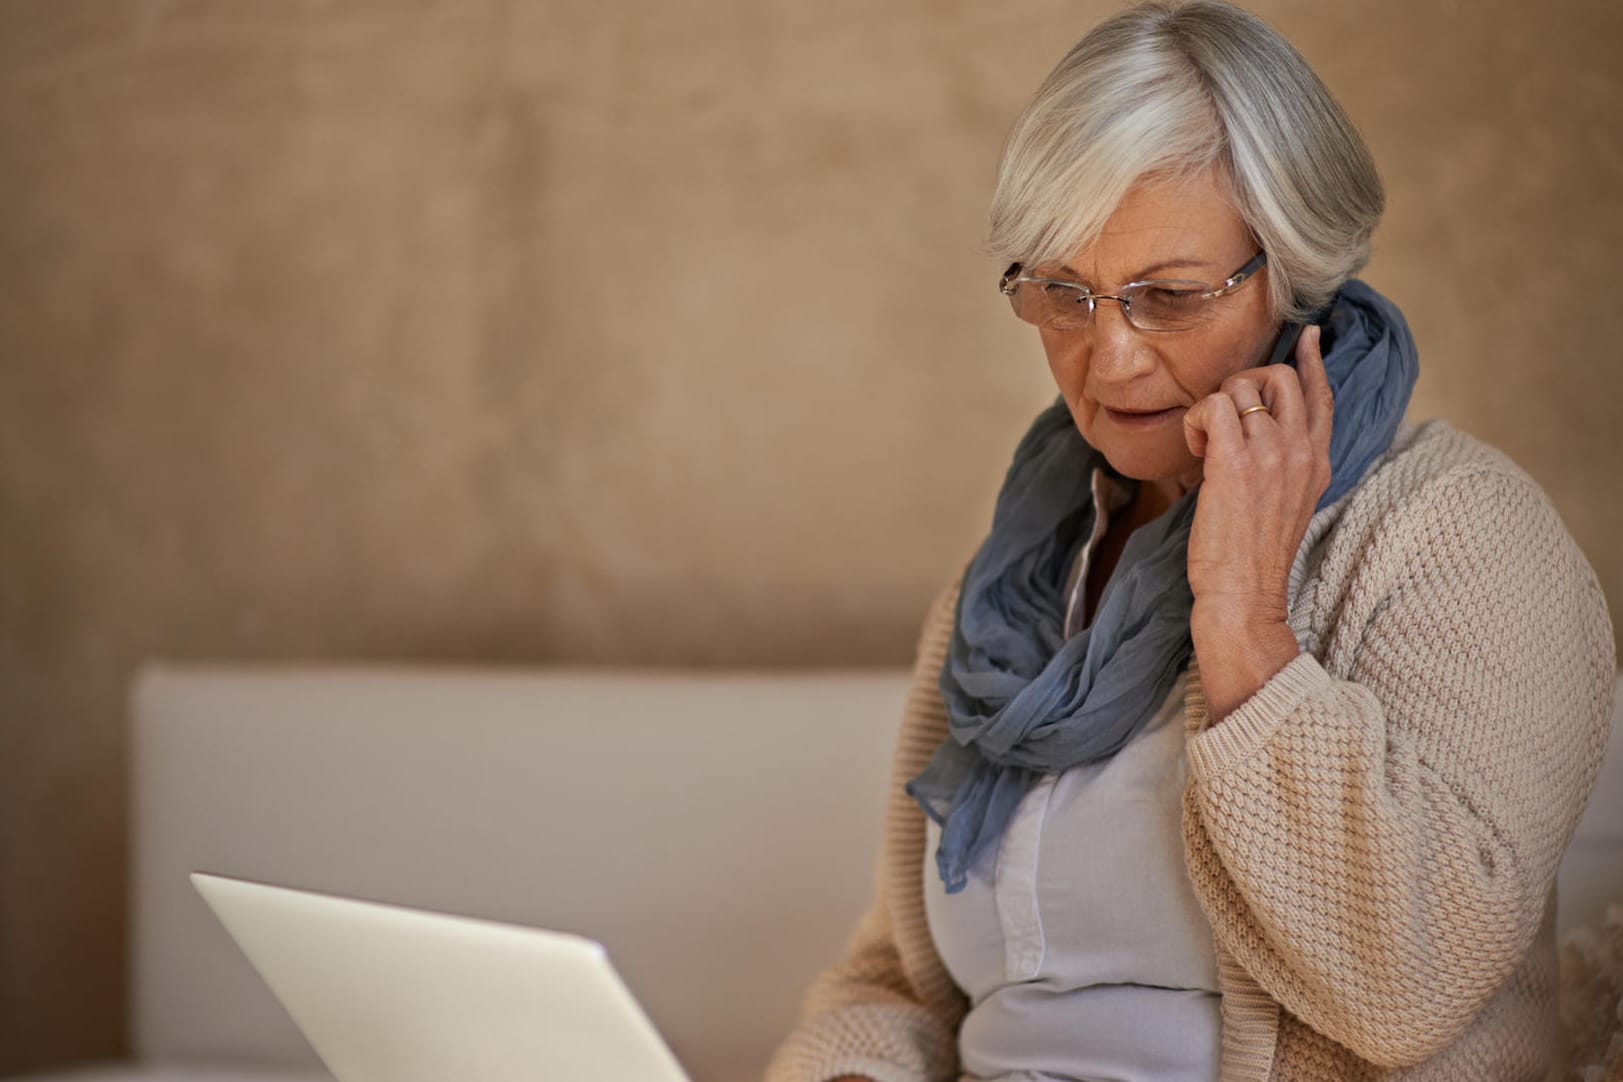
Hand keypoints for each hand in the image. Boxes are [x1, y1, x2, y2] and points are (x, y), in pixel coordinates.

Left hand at [1181, 324, 1332, 629]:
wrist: (1244, 595)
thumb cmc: (1252, 555)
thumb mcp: (1286, 503)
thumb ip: (1284, 465)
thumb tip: (1256, 433)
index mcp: (1316, 461)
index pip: (1323, 395)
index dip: (1314, 361)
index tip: (1310, 336)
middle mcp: (1300, 451)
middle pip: (1281, 375)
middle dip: (1244, 384)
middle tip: (1222, 420)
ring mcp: (1272, 453)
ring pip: (1243, 383)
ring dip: (1214, 405)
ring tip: (1205, 444)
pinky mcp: (1236, 461)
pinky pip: (1214, 404)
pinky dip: (1195, 420)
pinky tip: (1195, 450)